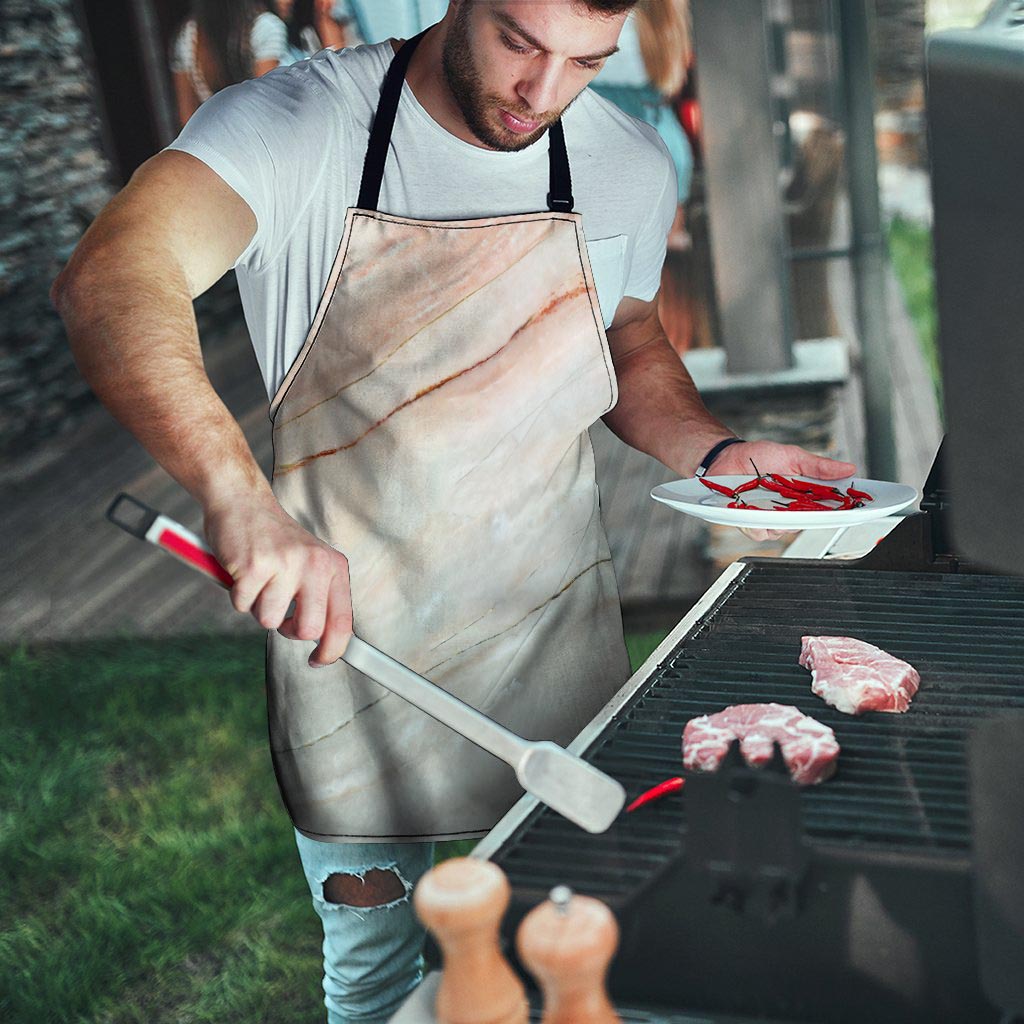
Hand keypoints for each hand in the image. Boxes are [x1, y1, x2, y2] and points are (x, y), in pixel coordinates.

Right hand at [203, 492, 352, 665]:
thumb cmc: (274, 540)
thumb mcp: (310, 562)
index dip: (333, 650)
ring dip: (258, 607)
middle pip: (308, 629)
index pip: (342, 621)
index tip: (319, 660)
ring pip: (269, 621)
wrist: (243, 502)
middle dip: (289, 630)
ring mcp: (285, 564)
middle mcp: (314, 564)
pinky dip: (237, 595)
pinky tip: (243, 572)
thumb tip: (325, 642)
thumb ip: (320, 597)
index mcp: (333, 566)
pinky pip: (242, 605)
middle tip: (279, 612)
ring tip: (259, 580)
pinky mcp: (254, 566)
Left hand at [708, 440, 856, 542]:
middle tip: (803, 501)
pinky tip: (751, 507)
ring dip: (779, 517)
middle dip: (809, 515)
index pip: (829, 508)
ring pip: (784, 531)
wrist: (727, 458)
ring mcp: (771, 518)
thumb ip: (819, 466)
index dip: (843, 511)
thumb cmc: (759, 456)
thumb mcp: (793, 456)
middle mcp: (790, 510)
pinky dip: (756, 521)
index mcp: (804, 495)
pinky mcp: (751, 523)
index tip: (857, 509)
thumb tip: (848, 468)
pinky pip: (760, 532)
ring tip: (769, 498)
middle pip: (808, 523)